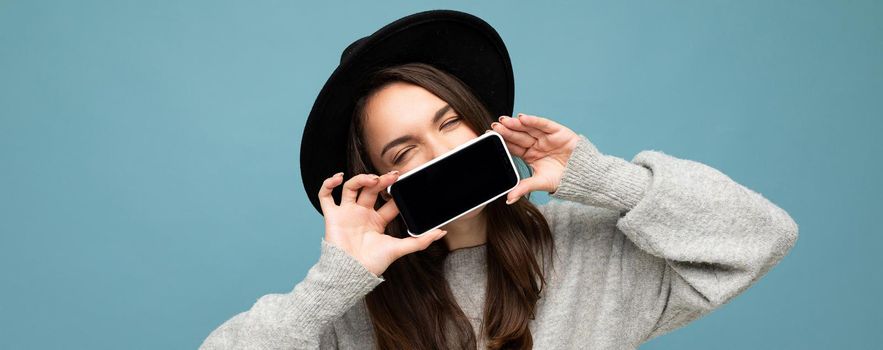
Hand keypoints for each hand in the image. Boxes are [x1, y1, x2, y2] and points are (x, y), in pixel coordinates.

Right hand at [318, 171, 447, 275]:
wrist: (351, 273)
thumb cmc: (372, 264)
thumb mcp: (399, 249)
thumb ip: (420, 240)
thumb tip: (441, 232)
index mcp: (377, 221)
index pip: (388, 201)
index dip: (396, 191)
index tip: (404, 181)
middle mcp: (362, 214)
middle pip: (371, 190)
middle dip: (382, 180)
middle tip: (393, 176)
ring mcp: (347, 213)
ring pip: (351, 188)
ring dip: (360, 179)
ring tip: (372, 179)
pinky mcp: (332, 216)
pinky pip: (325, 196)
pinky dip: (328, 184)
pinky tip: (338, 177)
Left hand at [490, 113, 580, 203]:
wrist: (583, 176)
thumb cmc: (562, 179)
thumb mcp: (540, 183)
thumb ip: (524, 188)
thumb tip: (508, 199)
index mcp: (530, 155)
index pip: (513, 146)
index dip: (502, 142)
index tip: (489, 136)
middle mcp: (536, 144)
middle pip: (518, 136)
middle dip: (506, 131)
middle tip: (494, 126)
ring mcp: (546, 137)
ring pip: (528, 128)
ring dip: (516, 124)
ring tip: (504, 121)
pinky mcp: (557, 131)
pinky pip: (543, 124)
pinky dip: (533, 121)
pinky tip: (522, 118)